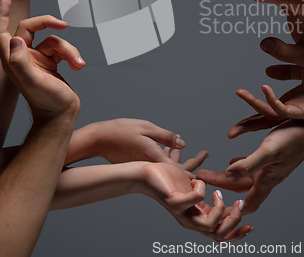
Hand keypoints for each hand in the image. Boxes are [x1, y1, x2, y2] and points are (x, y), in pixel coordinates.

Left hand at [0, 0, 83, 118]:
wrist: (61, 116)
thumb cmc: (47, 102)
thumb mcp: (32, 82)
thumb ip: (21, 61)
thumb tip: (16, 39)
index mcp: (13, 60)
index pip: (2, 32)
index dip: (2, 14)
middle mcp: (23, 57)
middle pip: (31, 28)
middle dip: (48, 24)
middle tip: (62, 24)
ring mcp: (37, 60)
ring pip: (53, 40)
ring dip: (69, 50)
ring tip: (77, 64)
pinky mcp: (51, 62)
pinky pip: (62, 49)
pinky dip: (73, 56)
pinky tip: (78, 66)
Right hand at [76, 118, 208, 166]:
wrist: (98, 139)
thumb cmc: (121, 130)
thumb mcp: (146, 128)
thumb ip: (165, 137)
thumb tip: (182, 144)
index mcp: (154, 157)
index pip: (177, 170)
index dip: (192, 173)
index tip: (205, 176)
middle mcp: (150, 165)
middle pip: (175, 167)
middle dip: (191, 163)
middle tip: (205, 155)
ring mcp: (143, 164)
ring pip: (166, 163)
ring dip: (178, 157)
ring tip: (191, 150)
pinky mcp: (138, 162)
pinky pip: (156, 160)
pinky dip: (166, 155)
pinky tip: (171, 147)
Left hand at [140, 162, 252, 240]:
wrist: (147, 174)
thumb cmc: (169, 180)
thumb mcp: (194, 189)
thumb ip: (208, 194)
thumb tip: (224, 192)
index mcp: (197, 218)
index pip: (220, 234)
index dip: (237, 232)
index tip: (251, 224)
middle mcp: (190, 221)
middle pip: (219, 235)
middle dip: (234, 220)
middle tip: (238, 203)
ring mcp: (182, 214)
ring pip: (210, 225)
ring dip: (220, 207)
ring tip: (216, 191)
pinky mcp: (174, 202)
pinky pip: (195, 199)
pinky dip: (201, 187)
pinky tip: (196, 179)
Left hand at [199, 119, 303, 214]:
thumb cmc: (293, 139)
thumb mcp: (268, 151)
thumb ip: (248, 163)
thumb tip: (228, 174)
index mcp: (268, 180)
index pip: (247, 202)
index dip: (231, 207)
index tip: (213, 205)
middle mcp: (268, 176)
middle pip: (240, 187)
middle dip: (220, 184)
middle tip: (200, 177)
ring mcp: (271, 167)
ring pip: (245, 177)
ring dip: (229, 176)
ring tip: (212, 171)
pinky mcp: (273, 157)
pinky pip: (252, 166)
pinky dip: (240, 165)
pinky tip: (233, 160)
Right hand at [233, 61, 303, 121]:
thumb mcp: (303, 69)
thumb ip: (286, 70)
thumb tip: (267, 70)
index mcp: (291, 104)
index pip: (266, 112)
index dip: (251, 113)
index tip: (238, 111)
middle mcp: (292, 112)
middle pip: (264, 121)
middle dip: (246, 126)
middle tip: (231, 133)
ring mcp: (297, 113)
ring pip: (268, 114)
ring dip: (253, 105)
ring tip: (240, 92)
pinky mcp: (302, 112)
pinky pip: (281, 109)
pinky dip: (270, 99)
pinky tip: (264, 87)